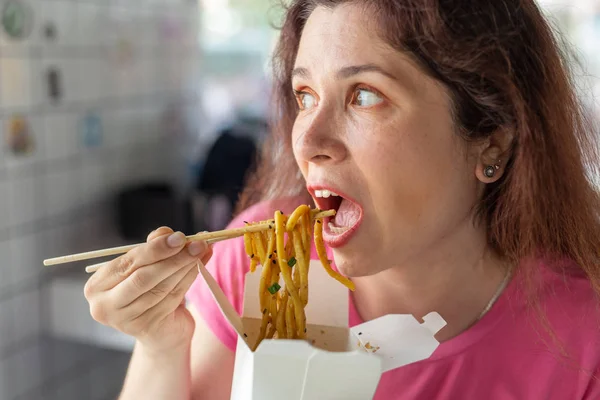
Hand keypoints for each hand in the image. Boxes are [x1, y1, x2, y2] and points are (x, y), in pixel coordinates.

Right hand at [83, 227, 211, 352]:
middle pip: (143, 277)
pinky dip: (187, 280)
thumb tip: (169, 233)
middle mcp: (104, 306)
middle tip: (196, 244)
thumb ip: (153, 248)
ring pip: (160, 287)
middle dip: (173, 257)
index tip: (179, 236)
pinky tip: (198, 267)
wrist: (161, 330)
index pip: (127, 262)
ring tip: (200, 252)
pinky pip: (171, 298)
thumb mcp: (147, 266)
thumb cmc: (148, 291)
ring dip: (184, 267)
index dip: (155, 248)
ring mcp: (124, 321)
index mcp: (97, 285)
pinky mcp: (146, 329)